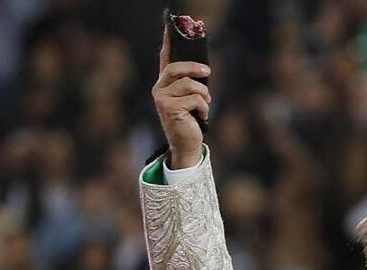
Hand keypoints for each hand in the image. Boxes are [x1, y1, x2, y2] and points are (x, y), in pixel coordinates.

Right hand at [151, 27, 209, 168]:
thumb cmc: (191, 120)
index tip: (170, 27)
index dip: (168, 43)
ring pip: (190, 85)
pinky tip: (202, 117)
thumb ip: (192, 84)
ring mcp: (162, 98)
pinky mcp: (169, 108)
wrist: (186, 144)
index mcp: (164, 84)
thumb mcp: (191, 99)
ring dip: (204, 95)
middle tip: (208, 72)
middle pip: (176, 68)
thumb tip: (204, 68)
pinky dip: (204, 108)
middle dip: (195, 68)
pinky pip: (195, 100)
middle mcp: (159, 89)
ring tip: (206, 105)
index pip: (164, 59)